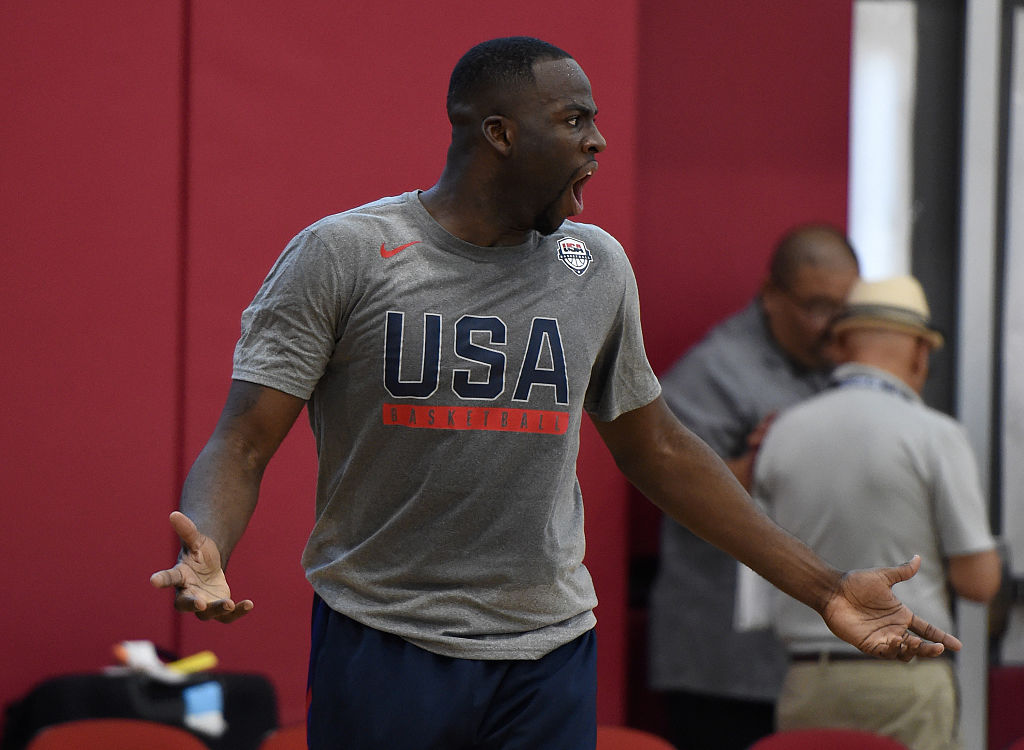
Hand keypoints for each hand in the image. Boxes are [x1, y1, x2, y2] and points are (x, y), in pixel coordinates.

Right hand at [150, 511, 252, 622]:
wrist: (209, 569)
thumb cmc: (198, 555)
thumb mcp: (196, 540)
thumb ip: (187, 530)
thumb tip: (174, 514)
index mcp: (180, 577)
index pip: (168, 578)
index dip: (161, 579)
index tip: (153, 580)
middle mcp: (187, 594)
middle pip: (185, 603)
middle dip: (192, 604)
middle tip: (200, 603)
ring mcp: (202, 604)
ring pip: (206, 613)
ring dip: (217, 609)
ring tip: (229, 603)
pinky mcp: (217, 610)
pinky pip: (226, 617)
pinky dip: (237, 612)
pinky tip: (249, 604)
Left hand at [822, 555, 961, 660]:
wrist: (833, 591)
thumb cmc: (856, 583)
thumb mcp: (882, 577)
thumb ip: (902, 572)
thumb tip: (918, 558)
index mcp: (901, 615)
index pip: (927, 629)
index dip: (942, 637)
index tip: (958, 646)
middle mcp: (895, 629)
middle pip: (920, 645)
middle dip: (931, 649)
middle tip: (939, 648)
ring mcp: (883, 638)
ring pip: (905, 653)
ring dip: (913, 650)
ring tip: (912, 642)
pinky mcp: (869, 644)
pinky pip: (886, 654)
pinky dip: (893, 651)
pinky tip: (894, 642)